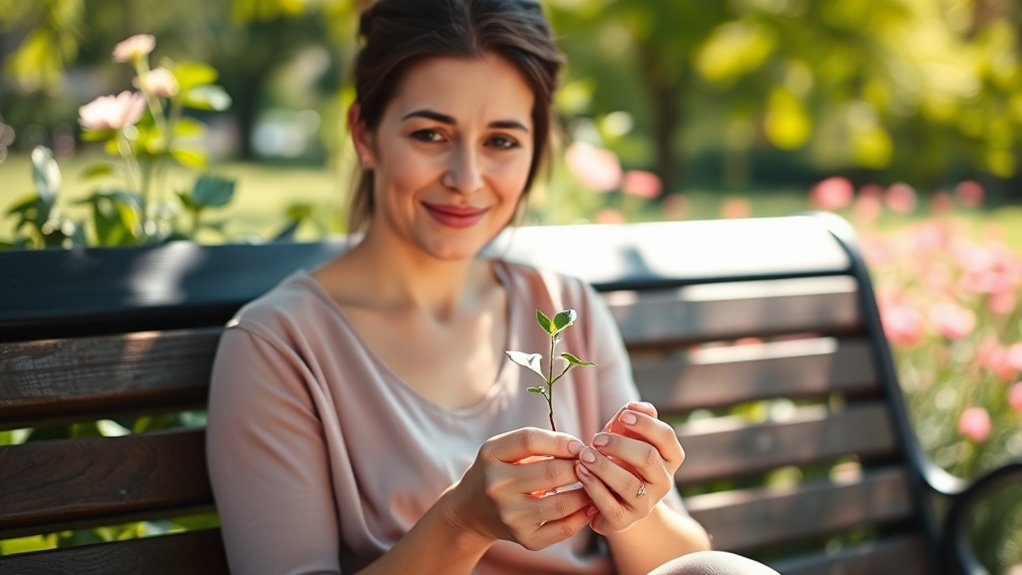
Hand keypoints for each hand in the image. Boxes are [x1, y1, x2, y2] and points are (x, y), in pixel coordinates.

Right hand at [445, 427, 595, 550]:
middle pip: (551, 472)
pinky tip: (589, 506)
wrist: (472, 510)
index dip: (561, 441)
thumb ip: (536, 443)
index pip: (530, 441)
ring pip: (562, 503)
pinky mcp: (525, 539)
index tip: (579, 446)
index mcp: (491, 456)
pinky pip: (563, 528)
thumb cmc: (497, 471)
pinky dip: (582, 516)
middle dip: (579, 466)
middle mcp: (497, 486)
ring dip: (586, 492)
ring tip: (594, 483)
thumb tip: (579, 449)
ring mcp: (510, 516)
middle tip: (592, 465)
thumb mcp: (503, 449)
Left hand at [575, 402, 684, 534]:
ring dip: (603, 467)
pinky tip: (581, 473)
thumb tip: (634, 405)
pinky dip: (594, 487)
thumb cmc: (621, 460)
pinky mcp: (625, 521)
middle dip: (620, 445)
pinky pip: (611, 505)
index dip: (646, 424)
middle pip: (648, 458)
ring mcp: (647, 504)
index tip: (623, 414)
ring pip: (630, 484)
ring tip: (584, 455)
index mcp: (669, 458)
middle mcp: (663, 482)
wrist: (614, 501)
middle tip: (596, 438)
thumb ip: (630, 420)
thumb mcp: (626, 437)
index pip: (666, 437)